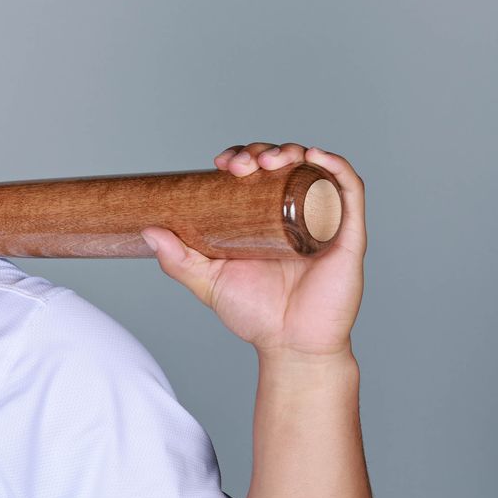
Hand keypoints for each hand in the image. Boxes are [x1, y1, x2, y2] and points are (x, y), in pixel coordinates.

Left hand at [140, 143, 365, 358]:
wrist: (289, 345)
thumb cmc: (254, 314)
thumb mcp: (208, 282)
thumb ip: (178, 259)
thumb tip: (148, 230)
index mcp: (265, 216)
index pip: (255, 171)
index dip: (240, 157)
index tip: (221, 164)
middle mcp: (294, 211)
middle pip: (283, 163)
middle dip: (261, 152)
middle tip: (240, 167)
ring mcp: (323, 219)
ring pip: (313, 168)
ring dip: (291, 151)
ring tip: (270, 160)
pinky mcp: (348, 234)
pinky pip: (350, 191)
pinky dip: (336, 167)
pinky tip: (316, 157)